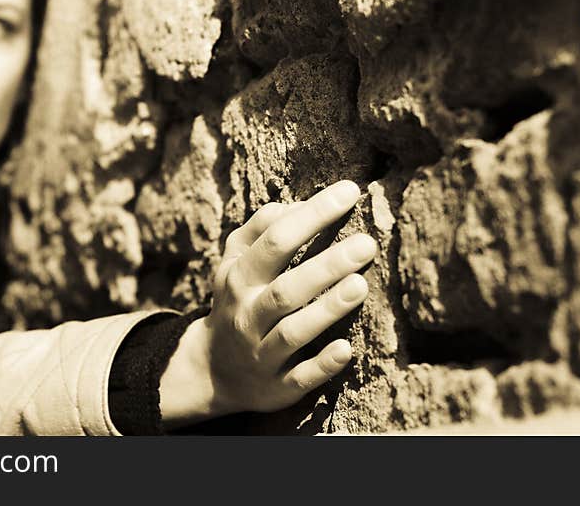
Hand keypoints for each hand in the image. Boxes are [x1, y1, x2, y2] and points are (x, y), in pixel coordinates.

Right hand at [159, 180, 375, 425]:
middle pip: (286, 288)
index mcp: (240, 277)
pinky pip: (300, 377)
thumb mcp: (235, 261)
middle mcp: (248, 313)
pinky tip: (346, 349)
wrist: (213, 370)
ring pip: (293, 332)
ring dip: (326, 310)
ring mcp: (262, 352)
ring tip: (360, 285)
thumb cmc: (237, 300)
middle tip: (366, 244)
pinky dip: (322, 364)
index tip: (349, 192)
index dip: (312, 215)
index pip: (275, 240)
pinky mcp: (278, 386)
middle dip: (325, 265)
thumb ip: (260, 228)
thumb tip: (299, 203)